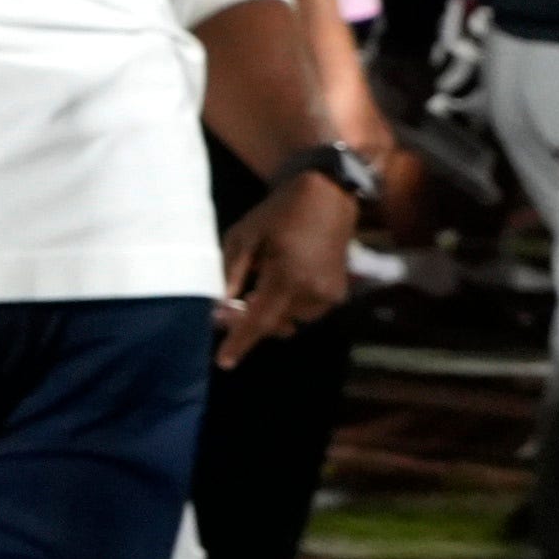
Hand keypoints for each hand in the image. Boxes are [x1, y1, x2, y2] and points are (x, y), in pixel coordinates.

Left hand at [212, 174, 355, 364]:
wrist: (327, 197)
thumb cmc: (277, 214)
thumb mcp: (243, 238)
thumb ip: (231, 275)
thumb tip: (219, 308)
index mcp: (288, 276)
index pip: (260, 320)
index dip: (240, 342)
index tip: (223, 362)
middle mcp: (314, 291)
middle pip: (274, 325)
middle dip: (249, 322)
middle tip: (228, 308)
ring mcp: (330, 294)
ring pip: (290, 321)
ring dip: (270, 314)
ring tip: (256, 289)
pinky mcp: (339, 293)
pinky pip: (306, 312)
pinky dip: (288, 306)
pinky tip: (279, 284)